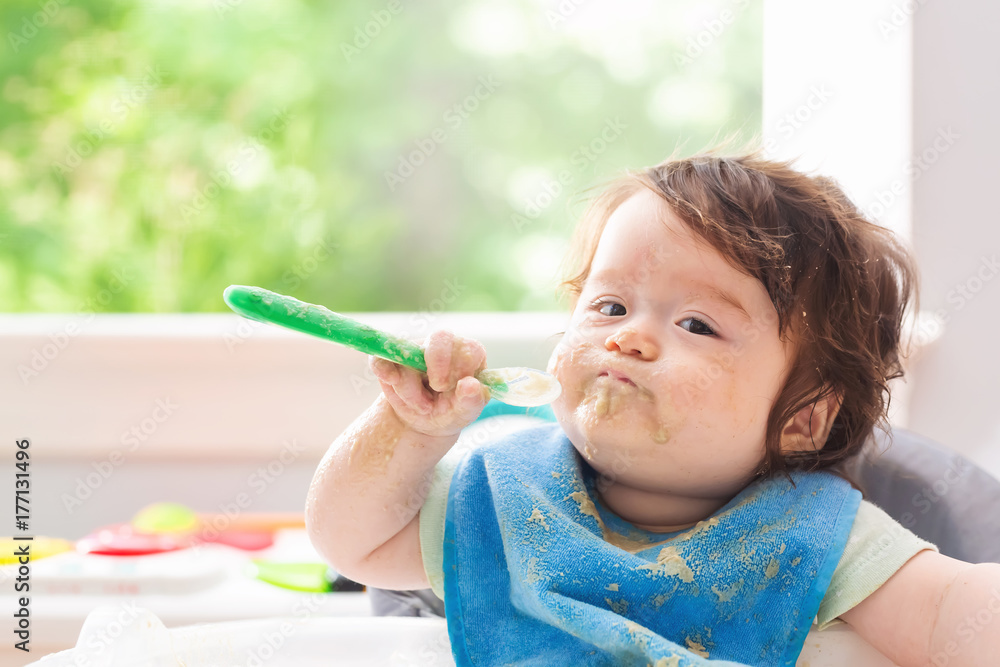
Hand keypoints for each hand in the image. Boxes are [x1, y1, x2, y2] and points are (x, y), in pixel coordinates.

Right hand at [369, 330, 490, 437]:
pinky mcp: (391, 358)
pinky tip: (389, 381)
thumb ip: (471, 400)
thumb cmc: (450, 412)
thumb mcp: (464, 412)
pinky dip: (383, 369)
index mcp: (468, 354)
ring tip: (421, 406)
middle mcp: (443, 345)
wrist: (422, 422)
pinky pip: (381, 357)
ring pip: (408, 355)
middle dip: (436, 364)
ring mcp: (415, 349)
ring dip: (410, 388)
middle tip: (436, 389)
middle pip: (439, 338)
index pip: (467, 348)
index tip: (449, 388)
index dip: (458, 368)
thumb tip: (471, 385)